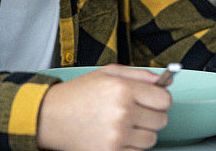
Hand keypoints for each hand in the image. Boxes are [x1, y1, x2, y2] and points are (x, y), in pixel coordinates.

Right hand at [36, 64, 171, 150]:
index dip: (160, 99)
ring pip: (151, 139)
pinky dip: (131, 145)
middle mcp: (122, 112)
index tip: (153, 100)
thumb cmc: (78, 93)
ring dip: (142, 132)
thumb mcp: (107, 73)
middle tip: (135, 111)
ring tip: (123, 123)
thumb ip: (139, 74)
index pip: (164, 100)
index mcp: (123, 89)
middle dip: (152, 115)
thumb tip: (164, 82)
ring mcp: (117, 135)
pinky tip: (117, 134)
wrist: (51, 116)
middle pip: (161, 120)